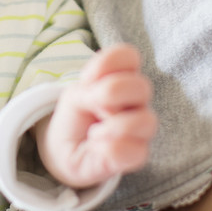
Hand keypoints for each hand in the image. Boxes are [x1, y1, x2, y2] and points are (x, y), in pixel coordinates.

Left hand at [37, 44, 156, 188]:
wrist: (65, 151)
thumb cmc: (75, 117)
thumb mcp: (74, 95)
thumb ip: (90, 90)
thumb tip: (111, 105)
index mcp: (123, 78)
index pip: (129, 56)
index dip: (106, 64)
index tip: (87, 80)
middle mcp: (138, 101)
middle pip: (142, 86)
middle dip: (110, 94)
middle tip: (93, 106)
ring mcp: (141, 128)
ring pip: (146, 121)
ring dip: (113, 126)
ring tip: (95, 133)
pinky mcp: (139, 154)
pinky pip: (134, 151)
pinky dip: (108, 149)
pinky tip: (98, 147)